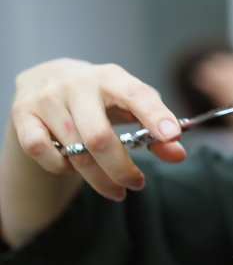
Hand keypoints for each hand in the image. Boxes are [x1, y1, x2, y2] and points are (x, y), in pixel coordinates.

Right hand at [11, 58, 185, 199]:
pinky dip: (61, 167)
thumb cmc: (102, 96)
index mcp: (112, 77)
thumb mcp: (133, 104)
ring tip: (115, 188)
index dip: (156, 116)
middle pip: (100, 137)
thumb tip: (178, 153)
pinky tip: (74, 168)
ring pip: (73, 151)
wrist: (48, 79)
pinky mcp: (23, 114)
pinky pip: (41, 151)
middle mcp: (77, 84)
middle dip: (121, 170)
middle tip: (137, 184)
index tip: (173, 136)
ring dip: (98, 178)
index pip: (137, 95)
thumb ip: (158, 127)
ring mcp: (47, 98)